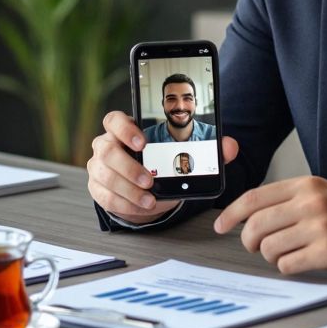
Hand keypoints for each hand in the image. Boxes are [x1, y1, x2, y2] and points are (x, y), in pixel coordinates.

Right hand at [86, 110, 238, 223]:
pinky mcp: (97, 189)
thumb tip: (229, 146)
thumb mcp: (182, 154)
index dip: (125, 129)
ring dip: (128, 190)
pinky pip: (105, 197)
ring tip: (149, 199)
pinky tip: (142, 207)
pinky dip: (125, 204)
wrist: (146, 188)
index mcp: (123, 129)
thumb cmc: (161, 163)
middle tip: (150, 180)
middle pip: (107, 150)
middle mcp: (106, 145)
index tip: (143, 142)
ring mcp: (98, 168)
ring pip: (105, 176)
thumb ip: (207, 148)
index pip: (114, 120)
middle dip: (129, 167)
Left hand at [213, 176, 326, 275]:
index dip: (232, 213)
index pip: (255, 197)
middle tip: (255, 246)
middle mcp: (311, 202)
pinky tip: (300, 261)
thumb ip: (289, 200)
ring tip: (287, 252)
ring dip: (271, 255)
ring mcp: (320, 227)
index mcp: (306, 185)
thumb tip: (250, 216)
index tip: (221, 224)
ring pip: (269, 246)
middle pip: (257, 224)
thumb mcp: (321, 194)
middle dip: (249, 240)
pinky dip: (287, 267)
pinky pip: (287, 264)